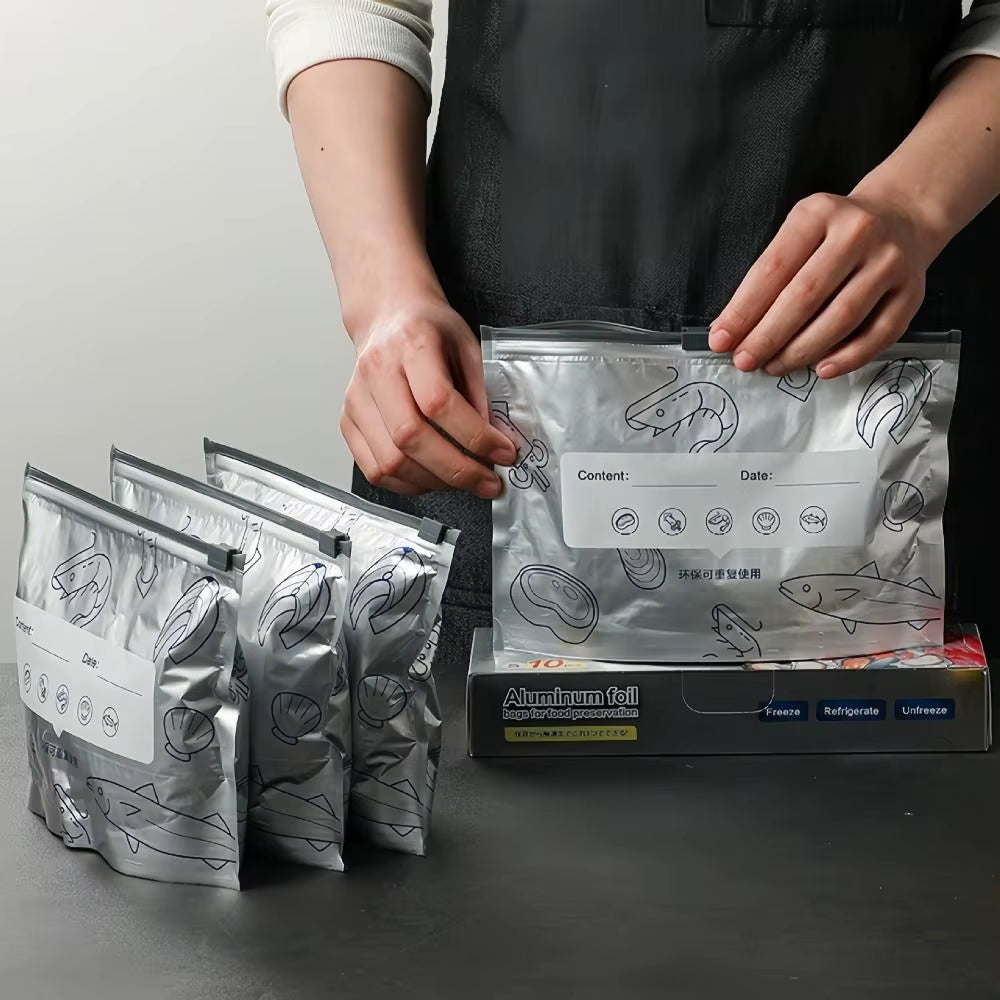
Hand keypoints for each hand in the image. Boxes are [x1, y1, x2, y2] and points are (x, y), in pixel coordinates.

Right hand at [341, 295, 516, 497]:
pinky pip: (374, 470)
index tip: (503, 452)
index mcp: (411, 344)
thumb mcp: (468, 347)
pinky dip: (408, 484)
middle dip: (457, 470)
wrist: (388, 317)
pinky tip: (433, 478)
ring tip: (463, 480)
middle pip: (410, 438)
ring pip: (390, 462)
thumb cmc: (429, 330)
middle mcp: (376, 371)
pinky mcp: (348, 422)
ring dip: (434, 482)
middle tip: (488, 481)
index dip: (475, 436)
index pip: (438, 402)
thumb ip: (483, 393)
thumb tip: (496, 443)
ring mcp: (356, 399)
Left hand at [709, 190, 942, 378]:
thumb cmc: (835, 232)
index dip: (743, 310)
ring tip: (775, 366)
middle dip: (768, 335)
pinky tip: (822, 370)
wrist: (903, 215)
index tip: (721, 339)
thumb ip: (768, 276)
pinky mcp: (912, 291)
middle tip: (745, 361)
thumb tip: (732, 329)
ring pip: (841, 317)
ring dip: (802, 350)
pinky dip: (849, 357)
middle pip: (806, 296)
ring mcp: (889, 262)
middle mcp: (857, 233)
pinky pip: (880, 334)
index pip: (773, 268)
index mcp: (818, 214)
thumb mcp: (799, 233)